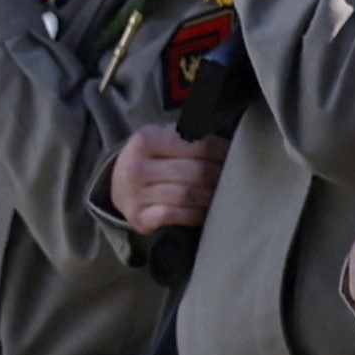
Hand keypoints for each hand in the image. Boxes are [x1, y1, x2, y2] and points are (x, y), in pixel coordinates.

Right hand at [105, 124, 225, 237]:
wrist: (119, 185)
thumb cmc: (153, 159)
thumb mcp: (163, 138)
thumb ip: (191, 137)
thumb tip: (232, 145)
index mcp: (146, 140)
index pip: (198, 144)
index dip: (223, 152)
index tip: (234, 156)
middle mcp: (136, 167)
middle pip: (196, 172)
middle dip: (220, 176)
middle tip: (234, 178)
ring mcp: (135, 195)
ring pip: (188, 195)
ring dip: (211, 197)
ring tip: (223, 194)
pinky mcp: (139, 218)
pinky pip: (176, 216)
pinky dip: (196, 214)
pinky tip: (205, 211)